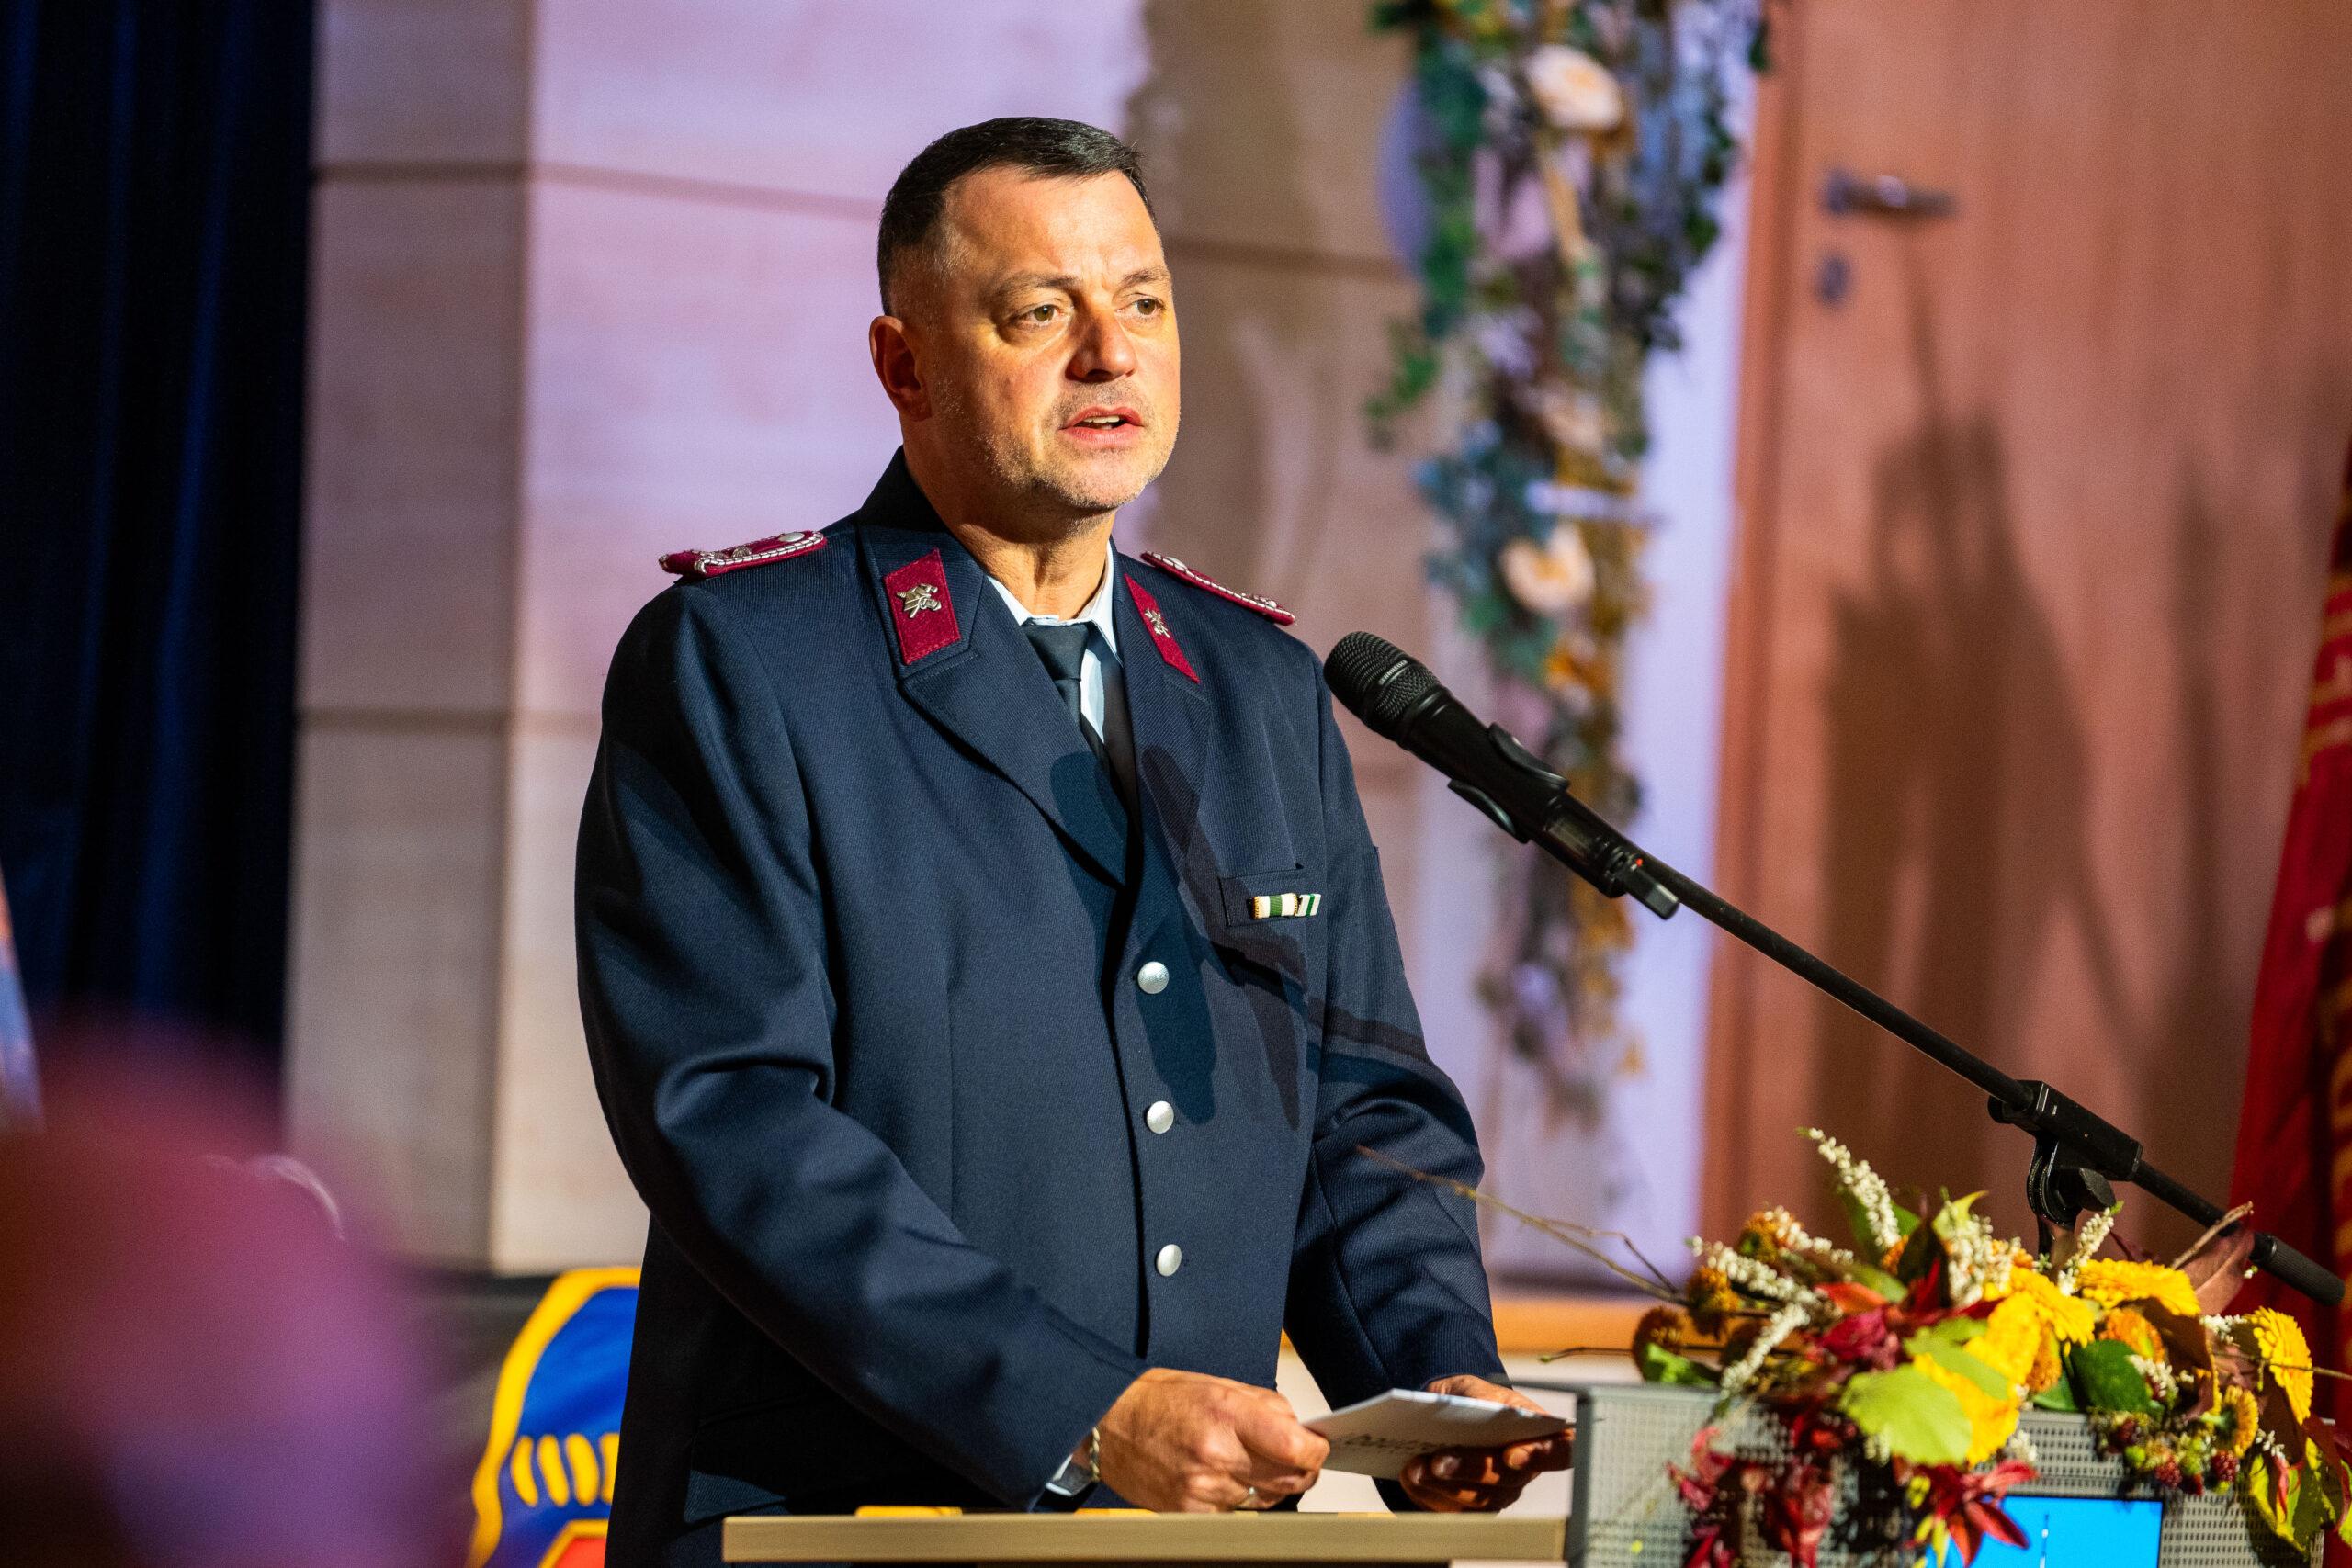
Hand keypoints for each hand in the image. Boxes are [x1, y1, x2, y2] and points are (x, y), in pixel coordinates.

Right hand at [1094, 1367, 1329, 1511]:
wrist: (1107, 1422)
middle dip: (1301, 1470)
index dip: (1316, 1451)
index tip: (1317, 1447)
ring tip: (1247, 1463)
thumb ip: (1264, 1407)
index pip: (1295, 1447)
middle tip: (1297, 1459)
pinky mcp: (1188, 1511)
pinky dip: (1237, 1500)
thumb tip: (1300, 1429)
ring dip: (1268, 1485)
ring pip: (1264, 1499)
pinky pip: (1234, 1513)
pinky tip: (1220, 1478)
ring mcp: (1202, 1487)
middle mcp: (1216, 1453)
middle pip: (1288, 1479)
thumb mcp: (1217, 1385)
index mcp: (1227, 1413)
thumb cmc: (1158, 1399)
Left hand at [1397, 1375, 1573, 1511]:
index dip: (1543, 1456)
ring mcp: (1498, 1493)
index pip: (1562, 1451)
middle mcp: (1524, 1469)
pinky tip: (1410, 1475)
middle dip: (1471, 1470)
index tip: (1512, 1454)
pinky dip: (1428, 1494)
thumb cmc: (1465, 1399)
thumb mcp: (1470, 1385)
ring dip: (1444, 1485)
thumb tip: (1486, 1407)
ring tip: (1416, 1467)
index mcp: (1537, 1433)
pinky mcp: (1470, 1509)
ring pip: (1479, 1500)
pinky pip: (1453, 1511)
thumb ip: (1480, 1394)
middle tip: (1439, 1460)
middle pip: (1508, 1479)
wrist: (1438, 1414)